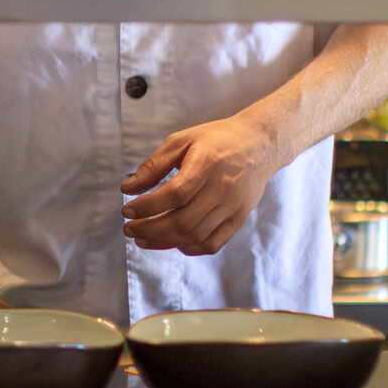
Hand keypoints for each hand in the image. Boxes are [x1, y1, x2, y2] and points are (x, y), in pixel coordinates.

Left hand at [121, 114, 283, 255]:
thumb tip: (128, 188)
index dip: (148, 206)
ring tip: (142, 238)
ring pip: (195, 236)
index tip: (127, 210)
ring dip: (164, 241)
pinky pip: (213, 244)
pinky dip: (189, 248)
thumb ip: (154, 164)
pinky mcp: (239, 218)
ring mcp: (233, 207)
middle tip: (128, 228)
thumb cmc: (217, 139)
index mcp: (207, 163)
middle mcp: (222, 188)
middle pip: (183, 221)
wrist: (260, 144)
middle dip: (150, 229)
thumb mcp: (182, 140)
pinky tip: (172, 242)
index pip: (175, 194)